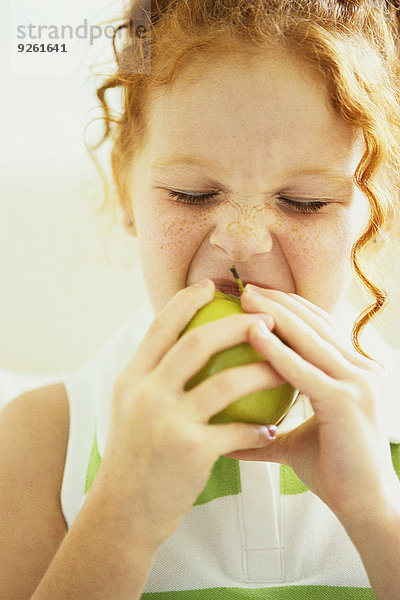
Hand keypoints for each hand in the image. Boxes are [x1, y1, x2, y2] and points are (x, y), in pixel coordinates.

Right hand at [98, 280, 277, 548]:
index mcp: (132, 379)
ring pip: (226, 382)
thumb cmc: (134, 458)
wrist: (123, 513)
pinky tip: (273, 428)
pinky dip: (258, 428)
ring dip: (263, 371)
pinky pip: (237, 430)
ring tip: (287, 368)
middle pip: (197, 344)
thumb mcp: (130, 409)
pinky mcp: (191, 450)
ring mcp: (168, 421)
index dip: (187, 301)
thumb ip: (152, 377)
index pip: (160, 327)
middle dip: (237, 325)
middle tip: (267, 319)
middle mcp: (147, 393)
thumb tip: (178, 344)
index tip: (212, 286)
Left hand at [226, 285, 398, 526]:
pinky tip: (253, 333)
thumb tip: (227, 433)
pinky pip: (305, 370)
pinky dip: (277, 350)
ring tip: (246, 297)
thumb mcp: (294, 441)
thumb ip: (264, 431)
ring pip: (310, 339)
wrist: (366, 507)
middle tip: (246, 287)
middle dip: (279, 302)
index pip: (320, 328)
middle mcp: (362, 369)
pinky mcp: (348, 400)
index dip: (289, 308)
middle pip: (315, 324)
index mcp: (354, 372)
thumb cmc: (333, 471)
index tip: (257, 296)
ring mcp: (358, 382)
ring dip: (275, 314)